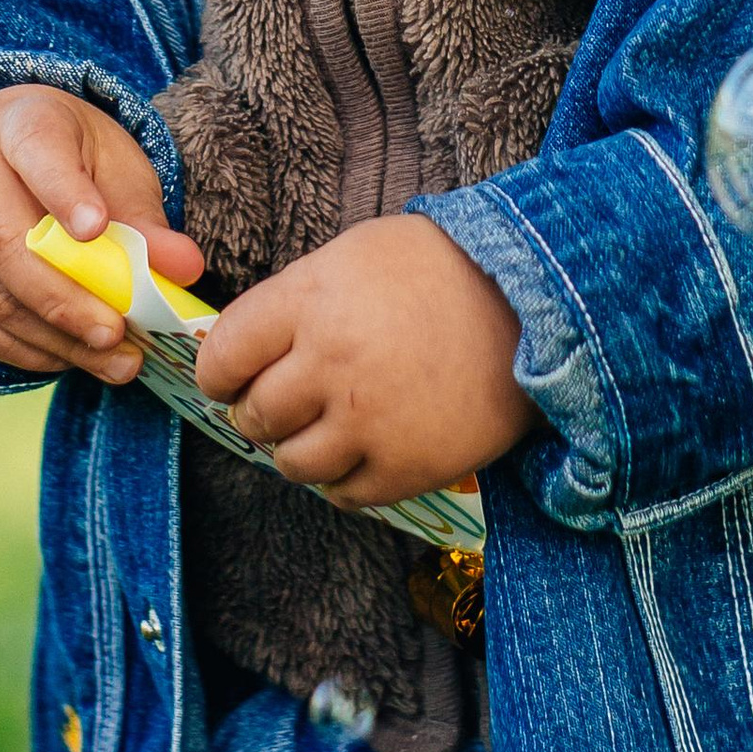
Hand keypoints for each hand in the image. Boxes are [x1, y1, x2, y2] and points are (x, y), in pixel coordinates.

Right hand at [0, 83, 204, 383]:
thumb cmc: (70, 163)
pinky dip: (18, 349)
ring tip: (108, 358)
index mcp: (19, 122)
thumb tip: (183, 268)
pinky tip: (63, 356)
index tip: (97, 230)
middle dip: (63, 298)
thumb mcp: (116, 171)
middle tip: (116, 333)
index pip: (37, 150)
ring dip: (49, 338)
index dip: (64, 193)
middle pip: (1, 238)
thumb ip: (146, 220)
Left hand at [192, 215, 538, 509]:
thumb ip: (295, 302)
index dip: (218, 373)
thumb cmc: (439, 271)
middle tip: (276, 406)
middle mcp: (331, 363)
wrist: (534, 304)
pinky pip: (345, 495)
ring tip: (322, 430)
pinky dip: (343, 480)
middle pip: (255, 415)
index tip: (227, 379)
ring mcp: (369, 421)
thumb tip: (242, 349)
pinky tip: (361, 450)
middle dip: (257, 413)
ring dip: (297, 450)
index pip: (224, 355)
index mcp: (311, 300)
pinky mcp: (407, 466)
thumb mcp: (353, 257)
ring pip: (292, 463)